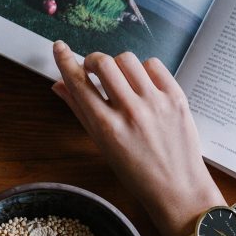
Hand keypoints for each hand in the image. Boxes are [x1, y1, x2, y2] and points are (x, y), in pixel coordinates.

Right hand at [51, 41, 225, 235]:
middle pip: (103, 62)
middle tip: (94, 69)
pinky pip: (153, 65)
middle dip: (93, 60)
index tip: (59, 47)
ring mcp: (155, 102)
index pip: (78, 83)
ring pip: (127, 59)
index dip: (65, 60)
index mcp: (106, 127)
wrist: (177, 188)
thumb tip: (58, 85)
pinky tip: (142, 84)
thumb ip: (79, 111)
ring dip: (118, 65)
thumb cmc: (135, 172)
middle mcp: (130, 111)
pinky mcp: (176, 97)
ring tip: (121, 80)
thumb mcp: (102, 145)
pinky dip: (143, 69)